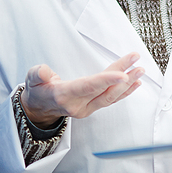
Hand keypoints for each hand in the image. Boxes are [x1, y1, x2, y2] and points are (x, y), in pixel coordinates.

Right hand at [20, 53, 145, 128]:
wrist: (39, 110)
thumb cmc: (38, 91)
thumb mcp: (31, 80)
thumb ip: (37, 74)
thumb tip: (45, 72)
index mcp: (64, 95)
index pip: (88, 87)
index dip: (106, 80)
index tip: (122, 74)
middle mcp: (78, 105)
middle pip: (104, 90)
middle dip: (122, 76)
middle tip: (136, 62)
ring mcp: (86, 108)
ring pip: (110, 97)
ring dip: (127, 84)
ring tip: (140, 70)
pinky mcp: (92, 107)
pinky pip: (111, 100)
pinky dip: (125, 92)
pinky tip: (135, 83)